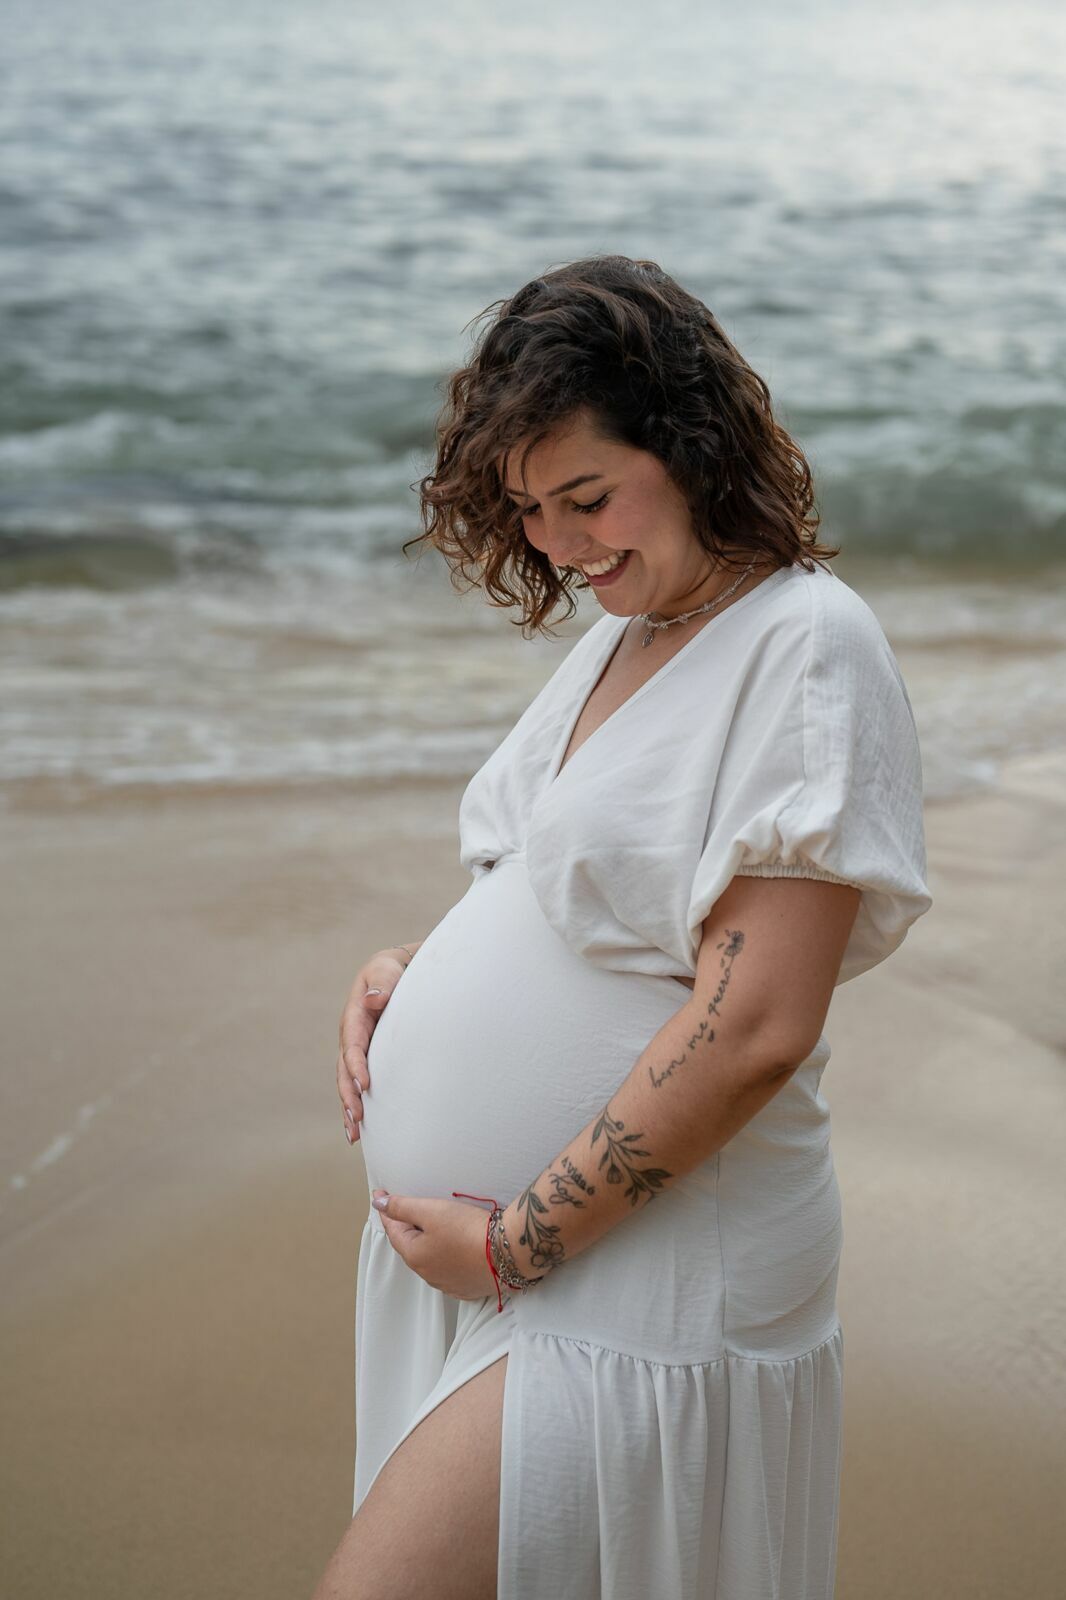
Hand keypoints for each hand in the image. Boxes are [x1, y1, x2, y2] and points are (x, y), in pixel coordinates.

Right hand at [337, 947, 415, 1144]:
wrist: (390, 974)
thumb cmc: (389, 972)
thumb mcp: (385, 970)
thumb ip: (382, 982)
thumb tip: (374, 998)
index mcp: (354, 1019)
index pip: (353, 1046)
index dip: (357, 1066)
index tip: (366, 1085)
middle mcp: (350, 1039)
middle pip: (345, 1071)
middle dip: (349, 1096)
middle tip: (357, 1118)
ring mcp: (356, 1051)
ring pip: (348, 1083)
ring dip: (349, 1108)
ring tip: (354, 1134)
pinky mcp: (365, 1060)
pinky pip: (356, 1085)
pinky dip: (355, 1106)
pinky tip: (357, 1131)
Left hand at [371, 1191, 497, 1301]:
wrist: (508, 1253)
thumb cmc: (468, 1230)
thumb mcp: (432, 1211)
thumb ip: (402, 1207)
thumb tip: (378, 1204)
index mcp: (415, 1256)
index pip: (393, 1230)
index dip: (387, 1211)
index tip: (381, 1195)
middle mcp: (428, 1275)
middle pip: (410, 1246)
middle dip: (405, 1228)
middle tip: (403, 1209)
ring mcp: (448, 1284)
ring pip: (430, 1259)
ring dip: (426, 1244)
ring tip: (429, 1227)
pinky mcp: (467, 1287)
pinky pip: (448, 1270)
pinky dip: (444, 1256)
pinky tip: (452, 1248)